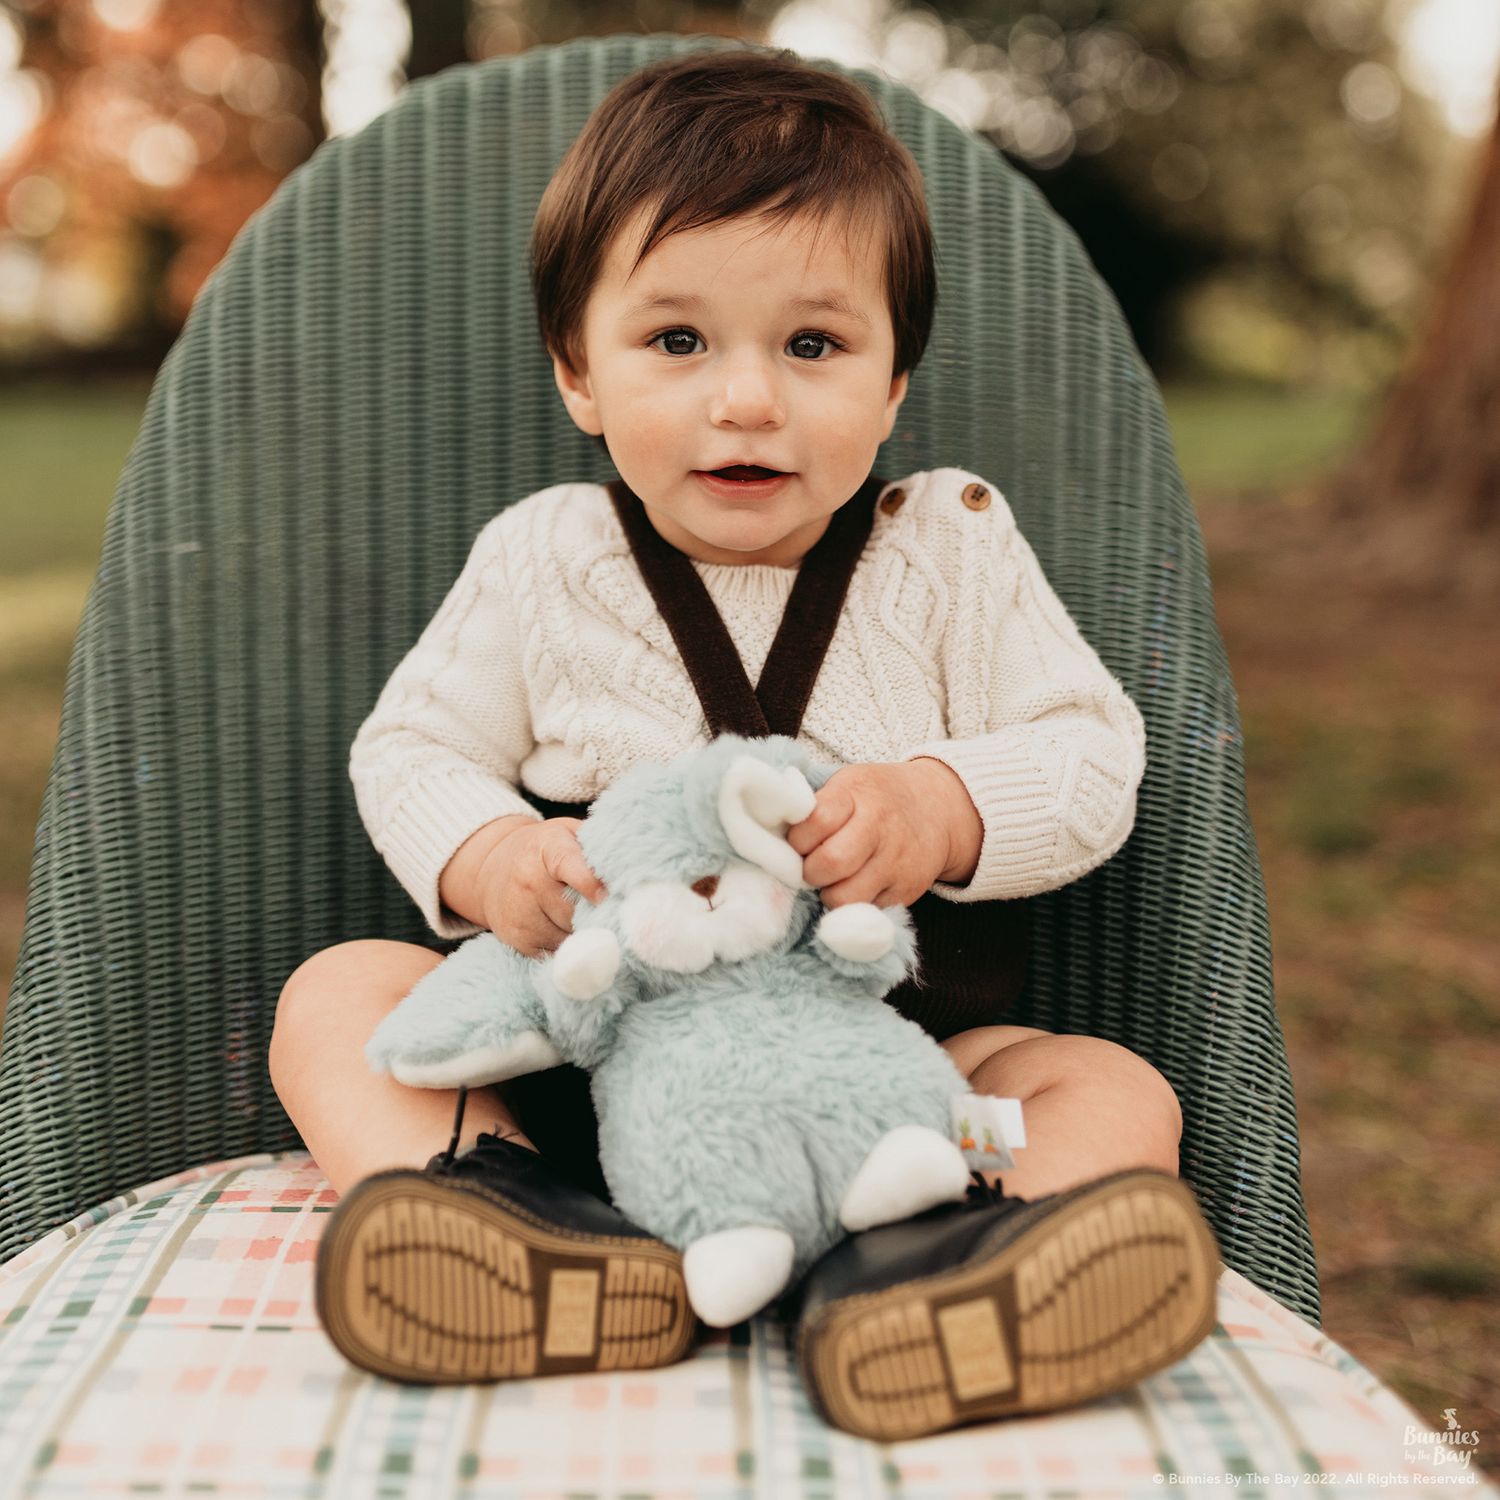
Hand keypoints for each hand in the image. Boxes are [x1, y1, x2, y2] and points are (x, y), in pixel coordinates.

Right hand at [477, 817, 607, 958]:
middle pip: (576, 911)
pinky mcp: (517, 938)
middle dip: (598, 915)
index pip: (569, 865)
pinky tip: (567, 931)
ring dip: (585, 935)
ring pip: (569, 936)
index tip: (607, 897)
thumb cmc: (545, 850)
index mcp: (548, 848)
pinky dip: (569, 948)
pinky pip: (556, 953)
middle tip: (613, 913)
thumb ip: (597, 846)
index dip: (590, 884)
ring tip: (588, 920)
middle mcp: (529, 880)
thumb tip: (632, 870)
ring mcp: (520, 912)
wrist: (491, 868)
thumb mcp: (568, 834)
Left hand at [785, 761, 967, 907]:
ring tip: (832, 881)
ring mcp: (897, 861)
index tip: (797, 843)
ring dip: (829, 894)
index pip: (814, 822)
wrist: (938, 808)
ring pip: (845, 897)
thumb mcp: (848, 784)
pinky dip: (854, 905)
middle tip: (811, 868)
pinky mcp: (908, 889)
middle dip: (810, 872)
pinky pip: (867, 911)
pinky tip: (856, 886)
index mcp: (857, 794)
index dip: (797, 839)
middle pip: (830, 863)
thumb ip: (816, 807)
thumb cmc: (876, 797)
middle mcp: (880, 826)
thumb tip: (771, 835)